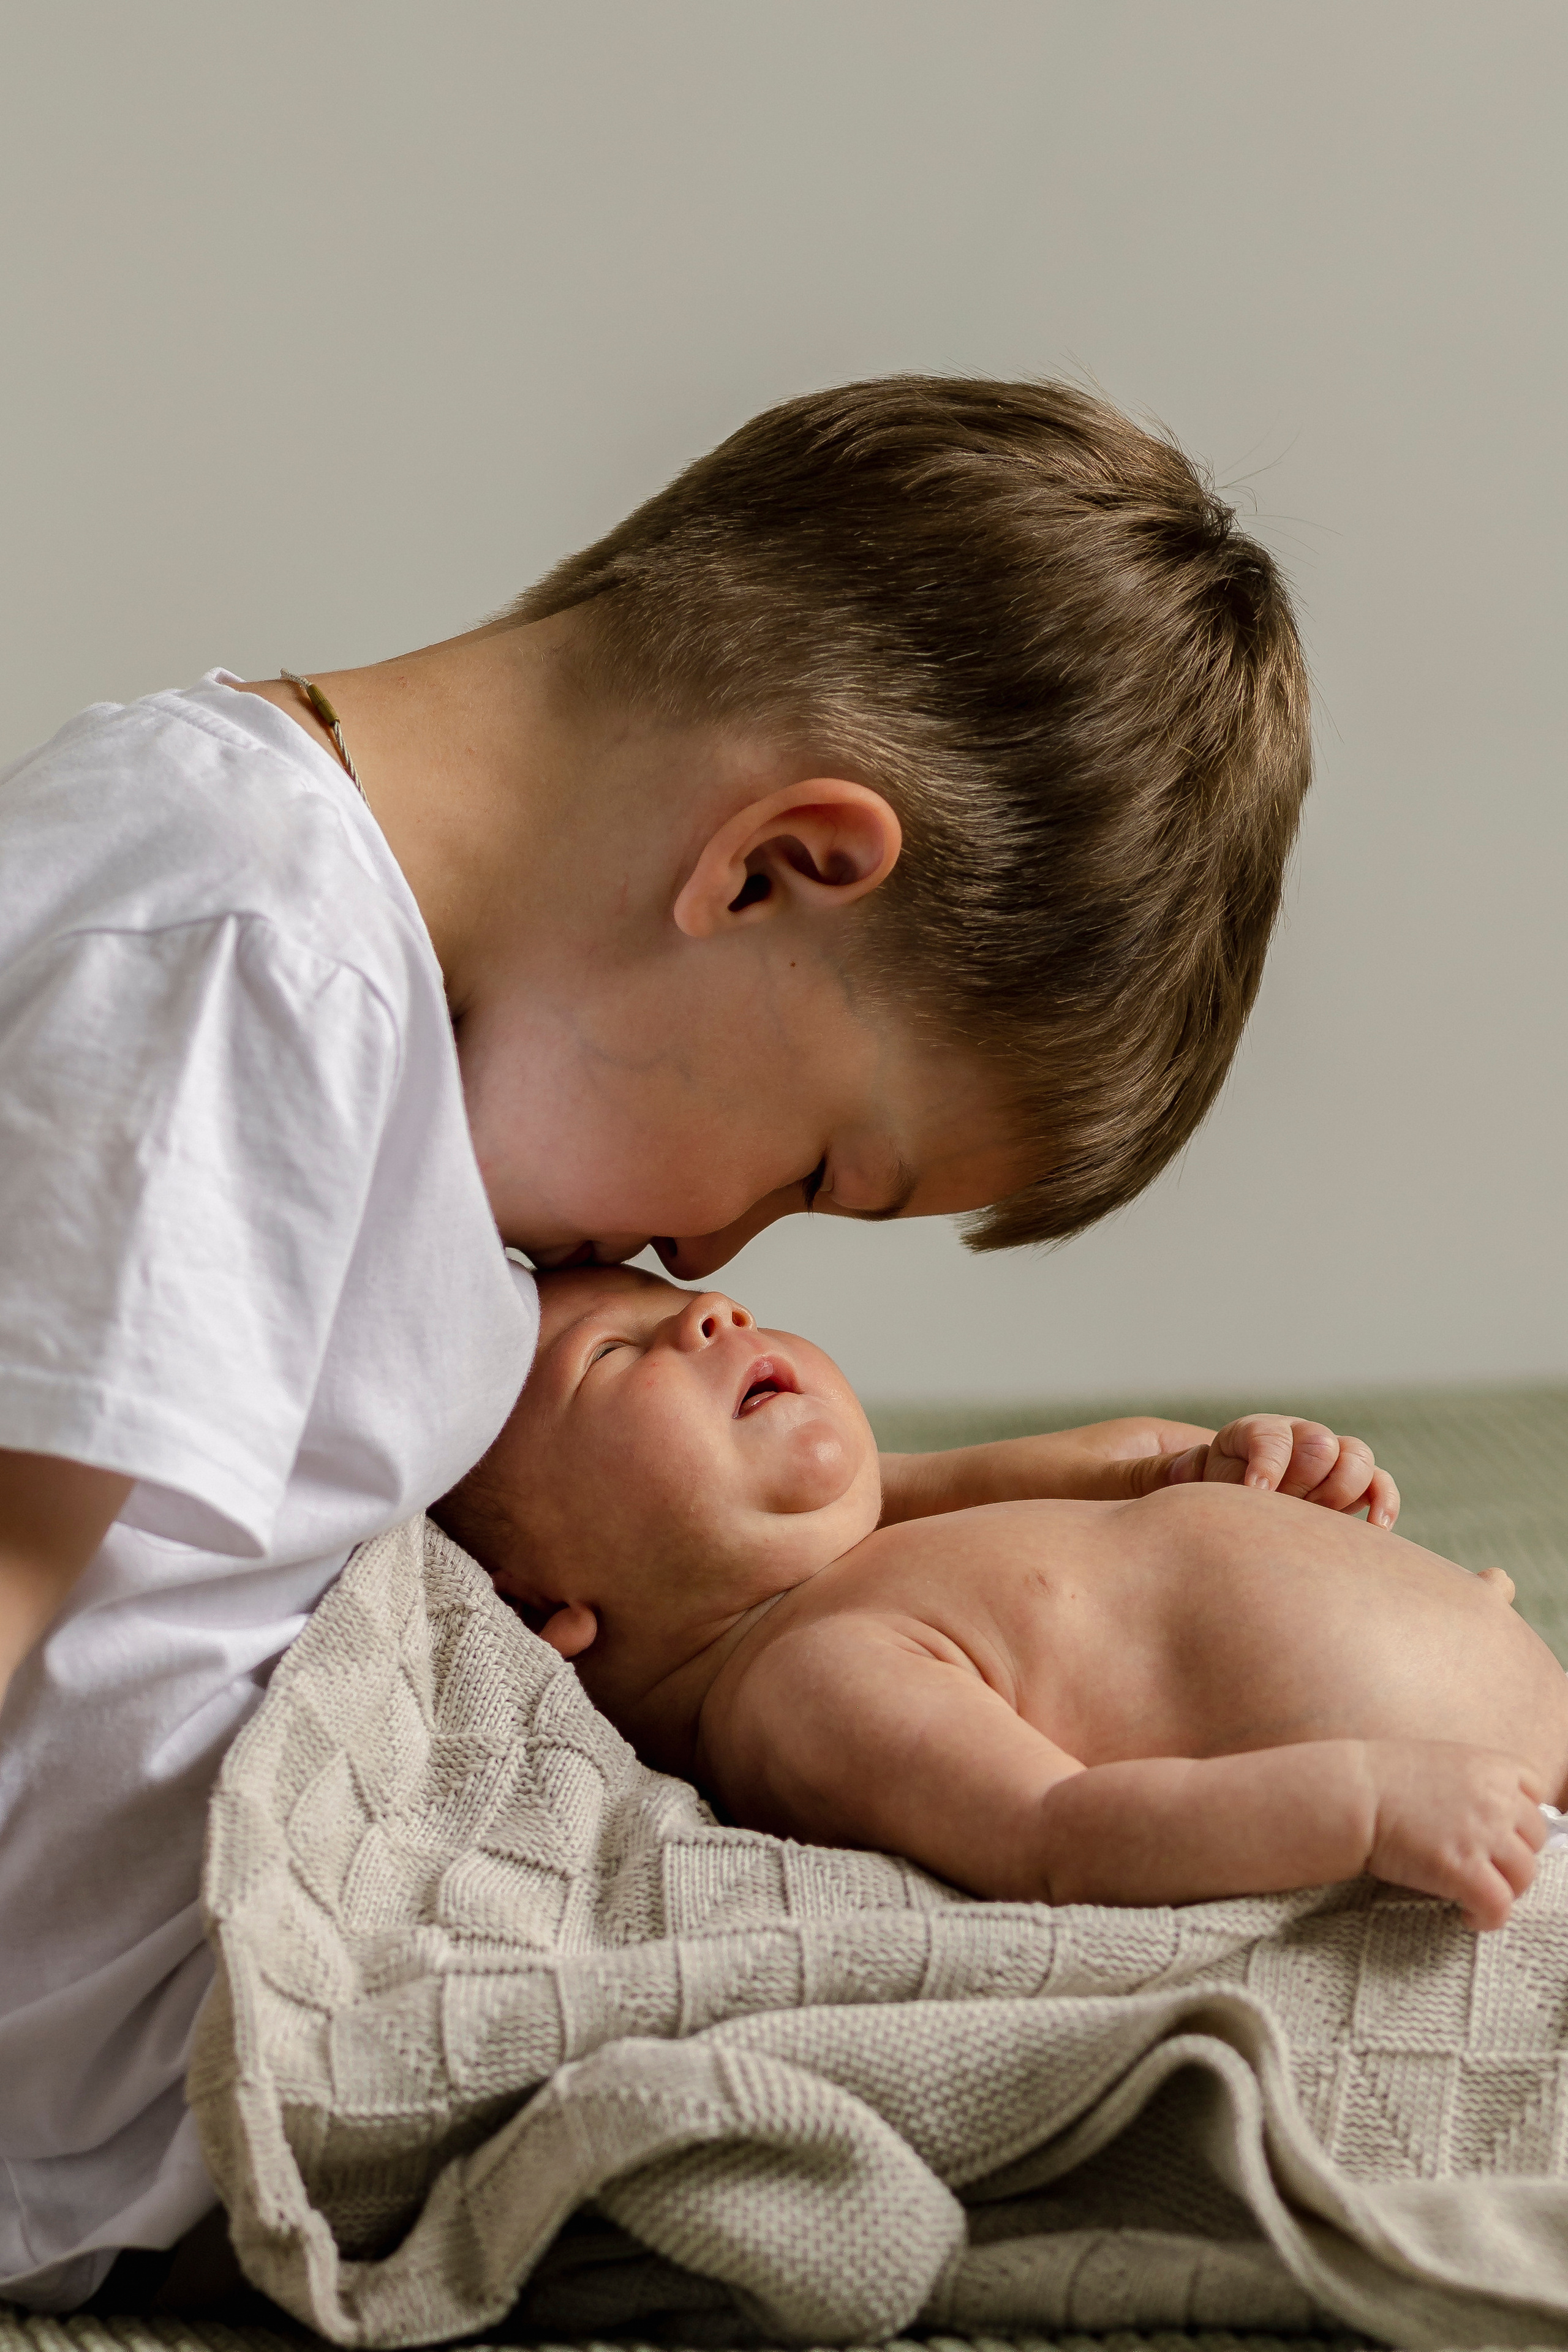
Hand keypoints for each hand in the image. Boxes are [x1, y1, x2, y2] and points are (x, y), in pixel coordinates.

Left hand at [1164, 1414, 1398, 1527]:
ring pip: (1355, 1456)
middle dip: (1307, 1480)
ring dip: (1343, 1488)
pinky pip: (1377, 1487)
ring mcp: (1323, 1467)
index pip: (1267, 1435)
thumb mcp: (1148, 1478)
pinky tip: (1376, 1528)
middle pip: (1318, 1442)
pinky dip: (1382, 1502)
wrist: (1204, 1525)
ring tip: (1319, 1522)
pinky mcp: (1346, 1495)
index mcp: (1245, 1435)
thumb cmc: (1171, 1499)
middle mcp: (1290, 1442)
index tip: (1257, 1496)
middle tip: (1286, 1513)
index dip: (1267, 1464)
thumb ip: (1162, 1470)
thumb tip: (1189, 1464)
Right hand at [1364, 1739, 1546, 1929]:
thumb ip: (1473, 1782)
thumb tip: (1491, 1815)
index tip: (1505, 1832)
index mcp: (1492, 1766)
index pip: (1537, 1793)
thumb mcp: (1440, 1761)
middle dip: (1514, 1854)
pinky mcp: (1464, 1870)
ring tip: (1478, 1894)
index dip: (1522, 1817)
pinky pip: (1499, 1906)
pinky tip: (1468, 1915)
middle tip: (1487, 1866)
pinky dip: (1489, 1917)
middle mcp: (1497, 1800)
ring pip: (1525, 1875)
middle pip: (1535, 1838)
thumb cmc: (1382, 1777)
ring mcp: (1483, 1836)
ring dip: (1506, 1888)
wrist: (1350, 1795)